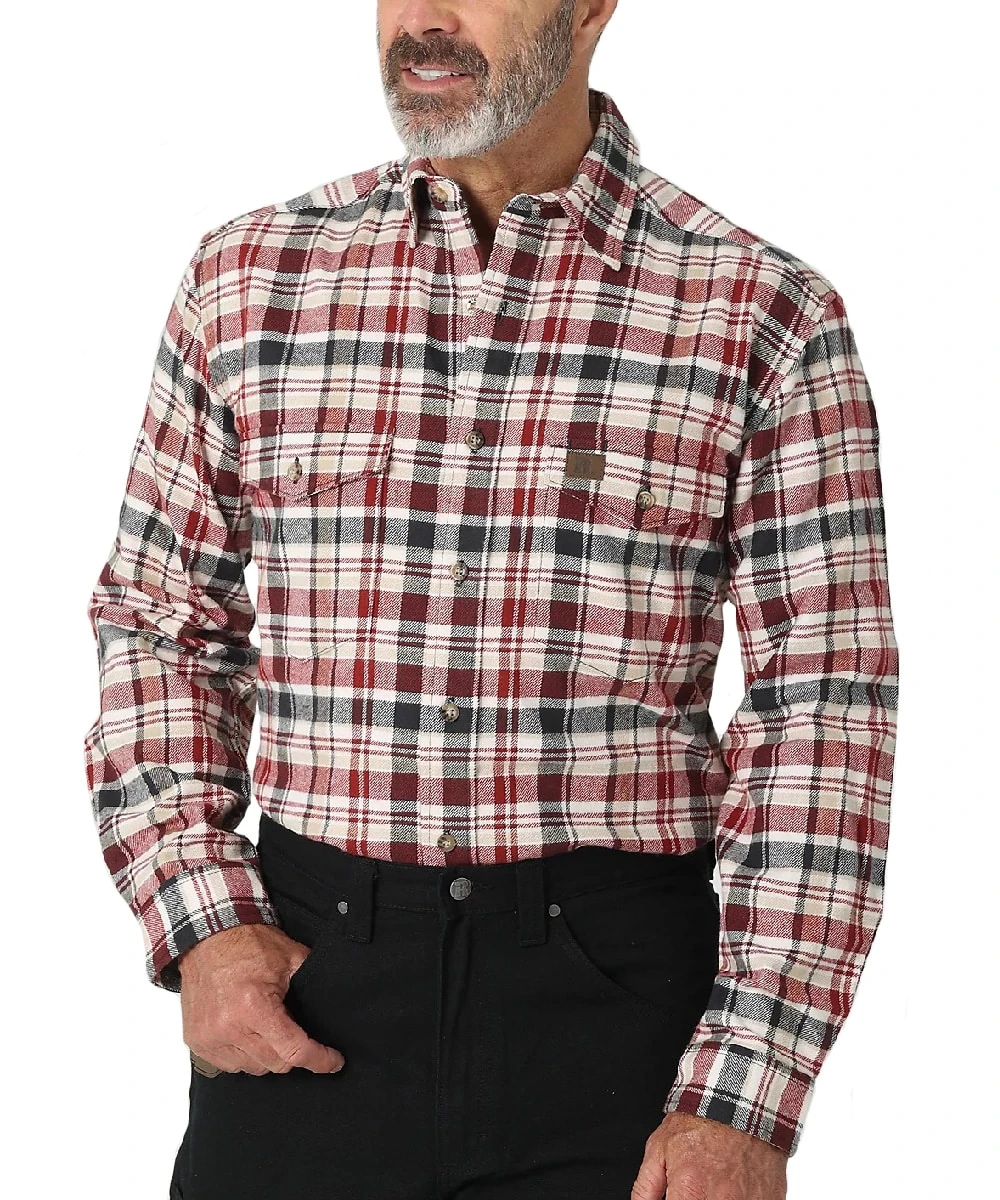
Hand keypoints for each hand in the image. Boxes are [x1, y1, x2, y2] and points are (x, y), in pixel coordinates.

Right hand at [177, 924, 345, 1075]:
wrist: (209, 936)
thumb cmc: (249, 944)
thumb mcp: (291, 958)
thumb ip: (313, 985)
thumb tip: (335, 1007)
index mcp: (255, 1006)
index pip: (294, 1050)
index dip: (319, 1060)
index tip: (334, 1062)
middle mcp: (229, 1027)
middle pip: (275, 1064)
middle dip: (293, 1053)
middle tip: (298, 1033)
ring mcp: (210, 1038)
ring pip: (253, 1068)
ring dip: (267, 1055)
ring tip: (269, 1028)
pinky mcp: (197, 1042)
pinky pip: (229, 1065)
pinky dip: (244, 1055)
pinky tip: (248, 1033)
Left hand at [631, 1112, 787, 1198]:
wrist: (739, 1102)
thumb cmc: (699, 1123)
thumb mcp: (659, 1149)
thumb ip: (645, 1189)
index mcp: (691, 1193)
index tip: (676, 1196)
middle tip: (695, 1189)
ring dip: (718, 1199)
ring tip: (712, 1185)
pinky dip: (741, 1199)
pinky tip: (733, 1187)